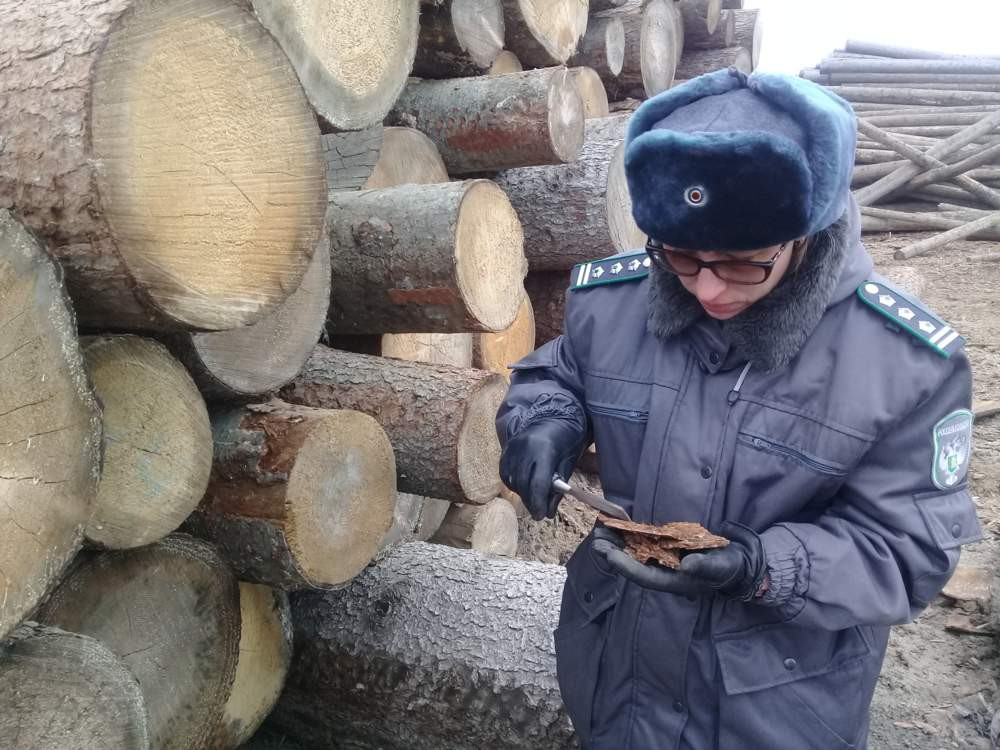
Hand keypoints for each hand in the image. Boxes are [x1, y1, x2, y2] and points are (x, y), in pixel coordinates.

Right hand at [499, 419, 585, 520]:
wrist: (553, 414)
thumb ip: (558, 486)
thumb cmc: (567, 438)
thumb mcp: (569, 461)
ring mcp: (512, 447)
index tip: (541, 516)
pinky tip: (523, 486)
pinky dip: (514, 484)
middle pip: (523, 483)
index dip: (539, 502)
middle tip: (538, 512)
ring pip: (512, 480)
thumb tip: (548, 511)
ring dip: (522, 494)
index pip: (538, 482)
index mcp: (544, 448)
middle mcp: (524, 447)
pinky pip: (505, 473)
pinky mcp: (506, 448)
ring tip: (533, 499)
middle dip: (530, 501)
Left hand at [591, 523, 767, 600]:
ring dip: (617, 544)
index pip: (644, 576)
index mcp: (674, 582)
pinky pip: (642, 543)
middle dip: (614, 554)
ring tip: (599, 532)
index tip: (608, 555)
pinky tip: (617, 527)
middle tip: (596, 540)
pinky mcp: (665, 550)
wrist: (735, 564)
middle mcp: (664, 573)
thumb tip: (687, 565)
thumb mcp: (720, 567)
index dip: (625, 566)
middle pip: (633, 565)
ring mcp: (663, 562)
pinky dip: (629, 536)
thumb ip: (705, 567)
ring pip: (634, 554)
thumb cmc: (728, 568)